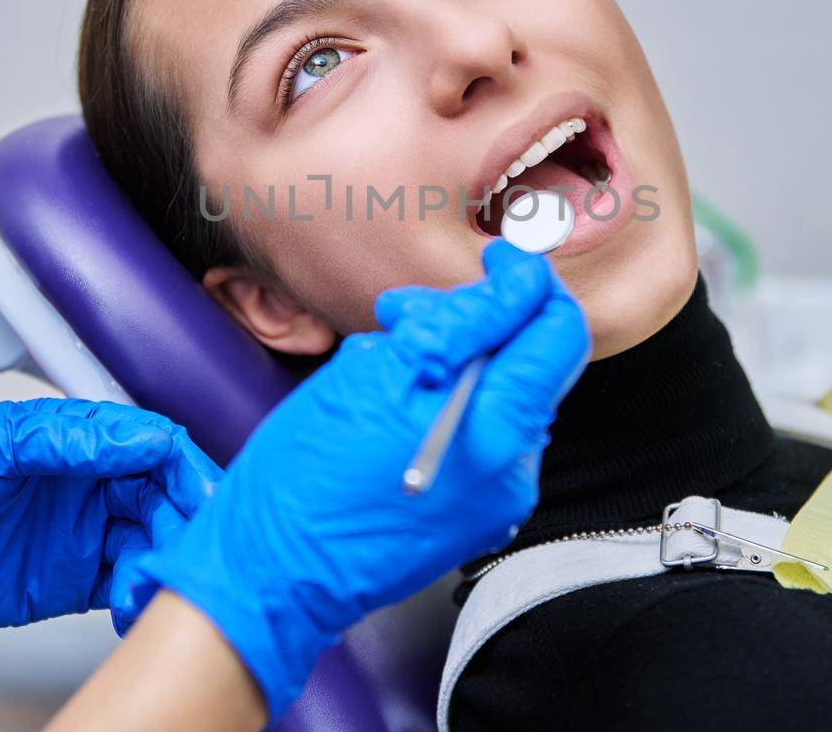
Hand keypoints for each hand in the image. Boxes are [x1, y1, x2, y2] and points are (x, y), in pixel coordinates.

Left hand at [0, 398, 217, 694]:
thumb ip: (62, 439)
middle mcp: (80, 482)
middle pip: (161, 491)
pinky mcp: (69, 581)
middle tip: (192, 544)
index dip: (180, 463)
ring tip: (156, 579)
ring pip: (152, 537)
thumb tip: (133, 434)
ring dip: (165, 555)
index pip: (146, 441)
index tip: (201, 491)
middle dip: (185, 514)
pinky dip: (143, 590)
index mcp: (66, 438)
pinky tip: (140, 600)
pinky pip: (125, 580)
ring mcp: (78, 532)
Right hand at [110, 239, 590, 717]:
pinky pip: (476, 434)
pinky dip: (443, 405)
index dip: (526, 282)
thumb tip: (514, 286)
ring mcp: (495, 498)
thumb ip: (463, 323)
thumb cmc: (309, 474)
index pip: (557, 331)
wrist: (273, 570)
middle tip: (403, 318)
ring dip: (451, 362)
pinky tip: (389, 409)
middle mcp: (513, 471)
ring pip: (497, 394)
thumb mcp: (380, 370)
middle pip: (528, 362)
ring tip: (381, 366)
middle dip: (474, 322)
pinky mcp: (471, 513)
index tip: (493, 261)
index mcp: (499, 432)